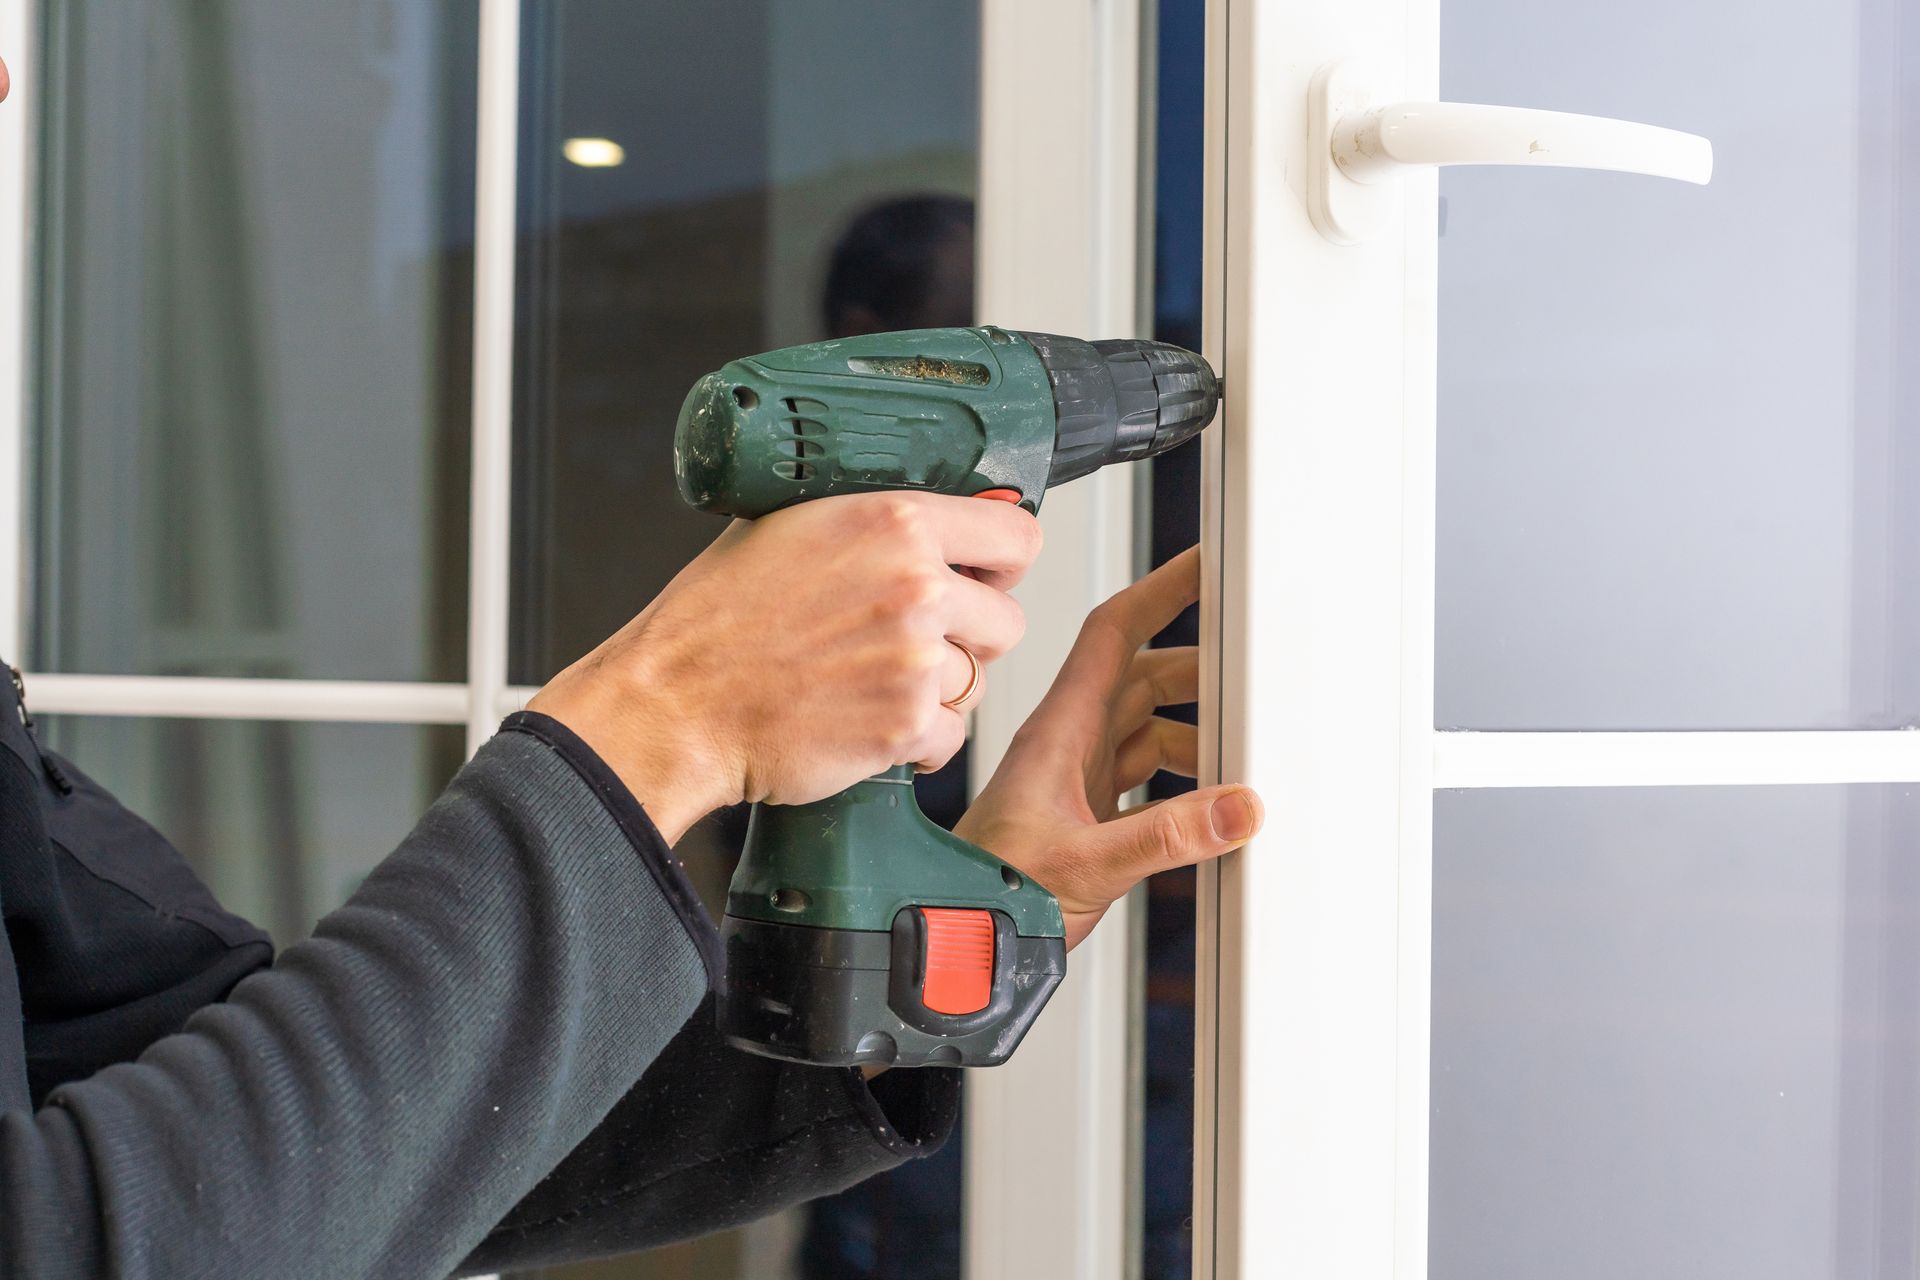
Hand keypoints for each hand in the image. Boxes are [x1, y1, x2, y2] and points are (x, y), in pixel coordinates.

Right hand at [530, 492, 1041, 842]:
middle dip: (970, 637)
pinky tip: (866, 722)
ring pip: (976, 683)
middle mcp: (914, 587)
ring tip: (872, 684)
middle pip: (1007, 621)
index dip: (1002, 565)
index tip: (985, 579)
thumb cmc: (714, 619)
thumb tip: (938, 520)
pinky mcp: (904, 726)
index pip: (1017, 539)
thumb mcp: (788, 527)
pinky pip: (950, 738)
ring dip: (936, 691)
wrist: (674, 703)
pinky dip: (916, 741)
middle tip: (916, 644)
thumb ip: (870, 522)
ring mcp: (914, 660)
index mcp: (893, 523)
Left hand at [955, 547, 1260, 949]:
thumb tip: (1237, 807)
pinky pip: (1147, 774)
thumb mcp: (1084, 863)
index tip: (1204, 565)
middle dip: (1199, 667)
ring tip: (1239, 742)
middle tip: (1250, 667)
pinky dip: (1184, 777)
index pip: (1114, 633)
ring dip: (1196, 727)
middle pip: (1143, 676)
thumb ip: (1164, 836)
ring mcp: (1077, 779)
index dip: (1160, 591)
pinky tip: (1209, 797)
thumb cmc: (983, 894)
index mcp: (1059, 730)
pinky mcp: (1087, 816)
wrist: (951, 936)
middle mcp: (1069, 744)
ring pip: (1148, 726)